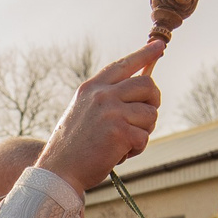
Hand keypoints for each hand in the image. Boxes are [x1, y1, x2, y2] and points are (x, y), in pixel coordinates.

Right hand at [34, 41, 164, 192]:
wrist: (58, 171)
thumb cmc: (74, 147)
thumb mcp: (85, 112)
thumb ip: (108, 98)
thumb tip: (143, 88)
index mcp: (92, 88)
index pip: (124, 65)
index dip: (144, 54)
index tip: (159, 45)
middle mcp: (102, 95)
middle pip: (148, 85)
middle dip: (153, 102)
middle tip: (144, 118)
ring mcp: (111, 112)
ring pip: (151, 114)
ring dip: (143, 131)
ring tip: (121, 142)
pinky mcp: (120, 132)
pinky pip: (145, 137)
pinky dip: (136, 149)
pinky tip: (118, 154)